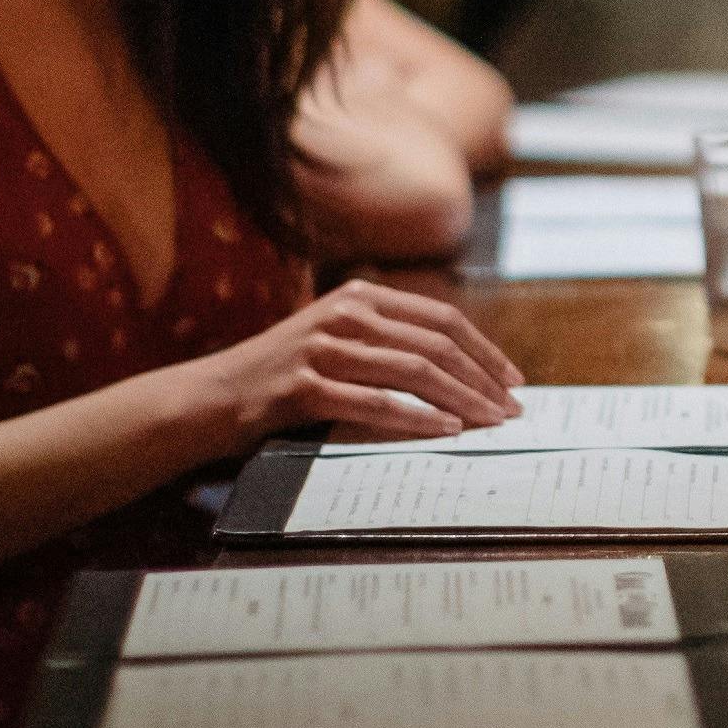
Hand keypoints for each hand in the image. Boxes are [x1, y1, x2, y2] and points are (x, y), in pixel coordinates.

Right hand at [203, 276, 525, 442]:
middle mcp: (345, 313)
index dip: (484, 350)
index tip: (513, 380)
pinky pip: (375, 404)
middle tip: (512, 410)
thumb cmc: (284, 376)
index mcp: (359, 296)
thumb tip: (460, 370)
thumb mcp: (337, 340)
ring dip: (461, 400)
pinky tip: (447, 431)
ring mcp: (323, 347)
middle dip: (482, 378)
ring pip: (414, 372)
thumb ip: (387, 342)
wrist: (213, 396)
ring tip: (490, 423)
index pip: (441, 319)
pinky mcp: (304, 386)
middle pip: (436, 344)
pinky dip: (417, 419)